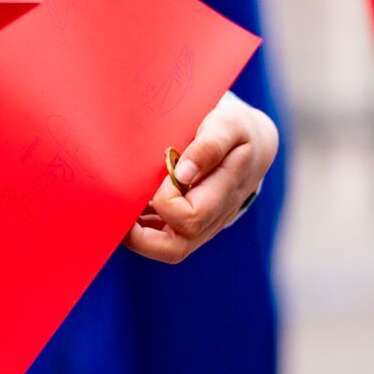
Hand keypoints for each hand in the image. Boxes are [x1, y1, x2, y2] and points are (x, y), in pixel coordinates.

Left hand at [123, 92, 276, 263]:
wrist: (254, 141)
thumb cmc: (236, 128)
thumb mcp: (228, 124)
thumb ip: (209, 146)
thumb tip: (183, 174)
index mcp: (226, 191)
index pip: (190, 217)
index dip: (167, 200)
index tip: (159, 174)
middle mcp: (215, 217)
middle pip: (175, 248)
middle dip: (140, 236)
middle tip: (119, 209)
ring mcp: (204, 224)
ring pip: (168, 248)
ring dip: (138, 234)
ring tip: (119, 207)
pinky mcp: (192, 223)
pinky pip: (165, 237)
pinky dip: (143, 227)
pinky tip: (130, 204)